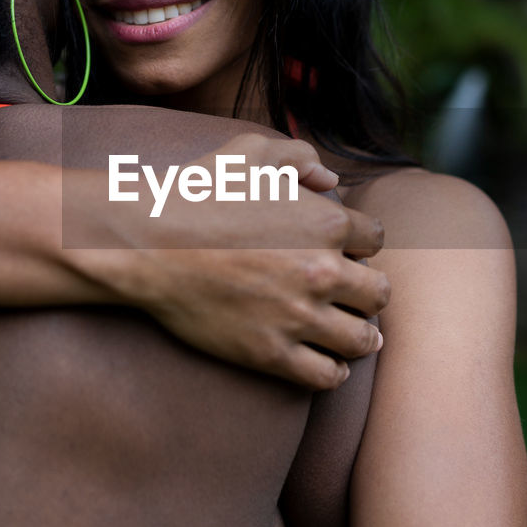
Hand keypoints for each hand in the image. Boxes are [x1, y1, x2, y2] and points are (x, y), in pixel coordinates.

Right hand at [92, 134, 388, 390]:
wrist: (149, 243)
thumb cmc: (199, 193)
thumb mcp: (251, 152)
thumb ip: (299, 156)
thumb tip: (329, 180)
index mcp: (326, 222)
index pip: (374, 240)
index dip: (360, 244)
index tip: (345, 252)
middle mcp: (323, 271)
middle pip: (378, 293)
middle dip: (367, 291)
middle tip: (352, 296)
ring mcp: (298, 316)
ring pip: (361, 340)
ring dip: (360, 336)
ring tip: (350, 334)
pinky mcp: (271, 353)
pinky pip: (326, 375)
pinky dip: (333, 370)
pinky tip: (326, 360)